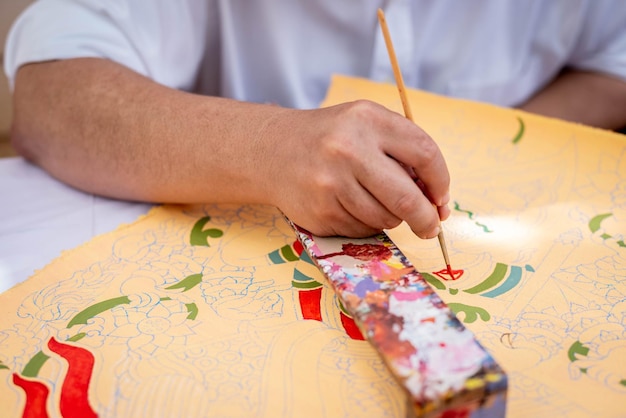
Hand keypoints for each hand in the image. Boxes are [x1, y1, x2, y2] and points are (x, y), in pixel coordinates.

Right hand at [258, 100, 449, 237]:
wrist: (272, 150)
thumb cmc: (329, 138)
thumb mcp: (365, 124)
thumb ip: (402, 151)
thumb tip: (436, 200)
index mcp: (368, 120)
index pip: (425, 153)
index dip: (441, 182)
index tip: (441, 198)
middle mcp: (349, 150)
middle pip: (408, 198)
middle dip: (427, 219)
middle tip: (431, 227)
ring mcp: (331, 183)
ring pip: (385, 219)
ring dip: (390, 218)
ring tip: (372, 201)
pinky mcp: (320, 211)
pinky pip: (361, 230)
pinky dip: (365, 224)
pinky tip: (349, 205)